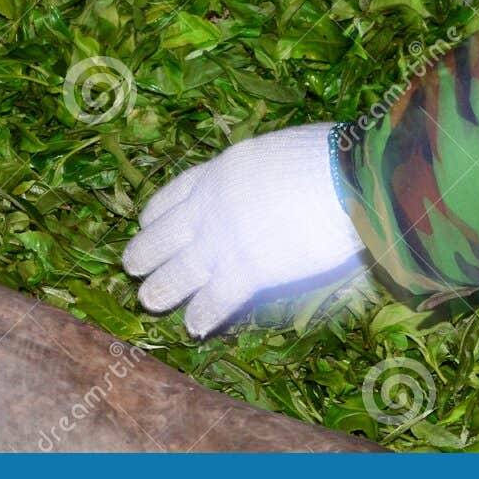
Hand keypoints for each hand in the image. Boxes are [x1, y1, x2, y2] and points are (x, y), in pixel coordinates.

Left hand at [122, 123, 365, 336]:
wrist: (345, 177)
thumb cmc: (327, 157)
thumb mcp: (279, 151)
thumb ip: (263, 174)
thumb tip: (274, 183)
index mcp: (222, 170)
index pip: (176, 192)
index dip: (157, 212)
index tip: (147, 221)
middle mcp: (211, 205)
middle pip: (165, 233)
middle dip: (147, 250)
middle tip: (132, 265)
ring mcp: (223, 240)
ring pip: (178, 270)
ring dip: (161, 288)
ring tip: (149, 300)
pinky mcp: (245, 271)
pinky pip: (214, 299)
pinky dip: (203, 315)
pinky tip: (195, 327)